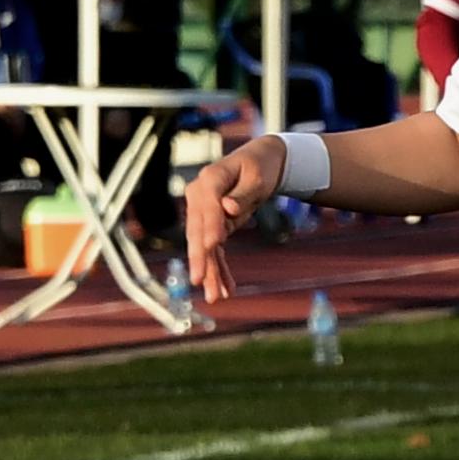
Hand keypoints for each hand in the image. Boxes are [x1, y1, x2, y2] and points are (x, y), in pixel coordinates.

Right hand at [182, 135, 287, 304]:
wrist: (259, 163)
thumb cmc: (260, 167)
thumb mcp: (258, 177)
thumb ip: (243, 193)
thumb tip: (228, 209)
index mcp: (210, 178)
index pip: (208, 205)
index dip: (211, 225)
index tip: (214, 244)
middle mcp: (198, 195)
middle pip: (198, 230)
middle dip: (201, 258)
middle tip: (199, 281)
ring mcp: (201, 211)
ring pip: (203, 246)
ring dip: (209, 272)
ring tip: (215, 297)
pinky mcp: (210, 225)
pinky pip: (213, 250)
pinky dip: (218, 269)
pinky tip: (224, 289)